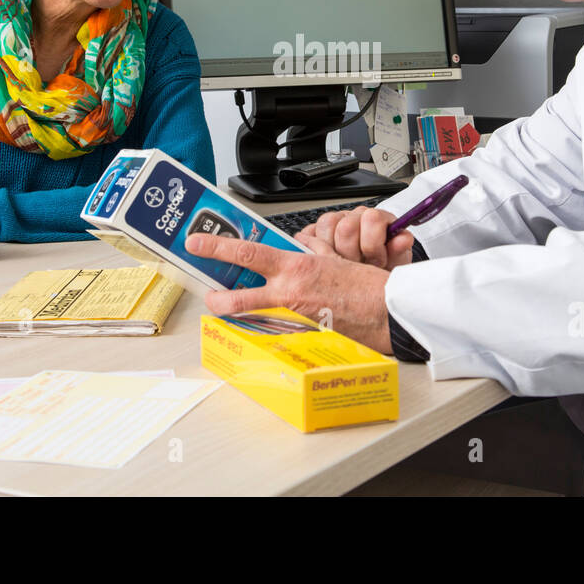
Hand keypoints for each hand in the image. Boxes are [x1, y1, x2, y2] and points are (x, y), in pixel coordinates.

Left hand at [185, 232, 392, 353]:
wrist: (387, 313)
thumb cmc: (366, 287)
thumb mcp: (331, 260)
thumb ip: (307, 254)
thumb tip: (292, 250)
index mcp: (295, 267)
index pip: (246, 253)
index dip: (216, 248)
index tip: (197, 243)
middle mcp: (289, 294)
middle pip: (236, 299)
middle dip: (217, 298)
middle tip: (210, 294)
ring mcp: (292, 319)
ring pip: (251, 320)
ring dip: (239, 317)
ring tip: (232, 313)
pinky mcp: (301, 339)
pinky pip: (275, 334)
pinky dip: (269, 330)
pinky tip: (268, 327)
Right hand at [295, 206, 413, 269]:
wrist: (369, 282)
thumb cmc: (383, 270)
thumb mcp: (396, 265)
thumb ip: (399, 251)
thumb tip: (401, 239)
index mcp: (378, 219)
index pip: (371, 218)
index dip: (373, 244)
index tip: (378, 260)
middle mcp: (356, 216)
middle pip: (346, 225)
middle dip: (353, 252)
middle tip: (360, 266)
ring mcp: (335, 222)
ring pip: (326, 224)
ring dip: (334, 250)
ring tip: (344, 265)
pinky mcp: (316, 232)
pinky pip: (308, 232)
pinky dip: (314, 248)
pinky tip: (327, 261)